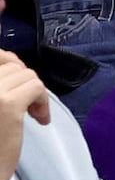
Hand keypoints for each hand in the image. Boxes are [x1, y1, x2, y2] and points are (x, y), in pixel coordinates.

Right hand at [0, 50, 49, 179]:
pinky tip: (39, 120)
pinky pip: (36, 87)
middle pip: (12, 66)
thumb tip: (10, 59)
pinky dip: (42, 101)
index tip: (17, 84)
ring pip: (26, 75)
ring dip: (34, 93)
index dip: (9, 63)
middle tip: (26, 106)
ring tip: (30, 116)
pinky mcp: (7, 106)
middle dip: (24, 82)